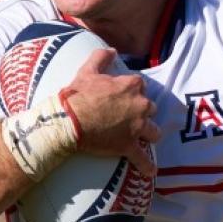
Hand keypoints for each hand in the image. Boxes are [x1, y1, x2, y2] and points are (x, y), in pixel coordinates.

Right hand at [62, 49, 158, 175]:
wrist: (68, 122)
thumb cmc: (77, 96)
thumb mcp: (87, 71)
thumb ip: (101, 57)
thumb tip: (112, 50)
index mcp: (131, 86)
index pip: (141, 85)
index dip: (132, 91)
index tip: (123, 96)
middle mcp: (139, 106)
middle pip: (150, 108)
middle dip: (142, 111)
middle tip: (129, 115)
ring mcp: (136, 127)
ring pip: (154, 131)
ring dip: (149, 133)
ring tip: (143, 137)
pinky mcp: (128, 146)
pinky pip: (142, 159)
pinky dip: (147, 166)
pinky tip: (150, 171)